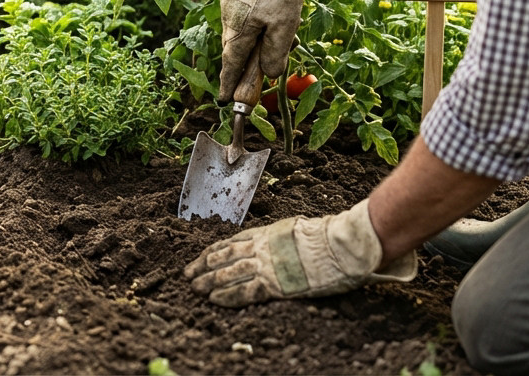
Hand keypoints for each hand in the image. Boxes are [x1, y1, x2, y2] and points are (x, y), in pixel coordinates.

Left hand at [183, 199, 416, 306]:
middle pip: (222, 257)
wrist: (340, 245)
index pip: (228, 242)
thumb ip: (275, 237)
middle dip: (203, 267)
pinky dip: (227, 296)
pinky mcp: (274, 284)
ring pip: (227, 274)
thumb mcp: (292, 229)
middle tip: (188, 275)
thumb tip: (269, 240)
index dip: (211, 252)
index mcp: (263, 233)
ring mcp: (265, 266)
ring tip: (195, 288)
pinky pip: (244, 291)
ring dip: (208, 282)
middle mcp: (259, 248)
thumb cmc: (324, 237)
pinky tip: (215, 300)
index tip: (199, 258)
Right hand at [218, 0, 322, 97]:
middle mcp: (228, 17)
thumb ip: (274, 54)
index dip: (229, 82)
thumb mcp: (284, 28)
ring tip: (277, 36)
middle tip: (251, 76)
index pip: (231, 63)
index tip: (224, 99)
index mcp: (238, 29)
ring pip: (239, 30)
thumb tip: (270, 73)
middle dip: (242, 62)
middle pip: (234, 48)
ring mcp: (231, 2)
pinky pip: (242, 14)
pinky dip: (253, 23)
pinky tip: (271, 16)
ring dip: (253, 40)